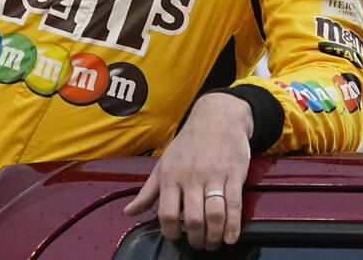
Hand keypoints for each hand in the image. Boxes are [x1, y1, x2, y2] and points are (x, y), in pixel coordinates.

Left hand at [123, 93, 252, 249]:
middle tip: (198, 244)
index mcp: (171, 175)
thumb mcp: (163, 164)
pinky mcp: (233, 174)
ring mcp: (214, 175)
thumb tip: (129, 212)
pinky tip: (230, 236)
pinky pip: (234, 204)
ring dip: (214, 235)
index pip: (167, 213)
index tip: (176, 237)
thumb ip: (147, 192)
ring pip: (214, 214)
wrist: (216, 118)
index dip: (171, 232)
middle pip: (193, 218)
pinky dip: (233, 226)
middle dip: (196, 238)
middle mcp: (191, 176)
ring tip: (213, 242)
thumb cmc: (188, 143)